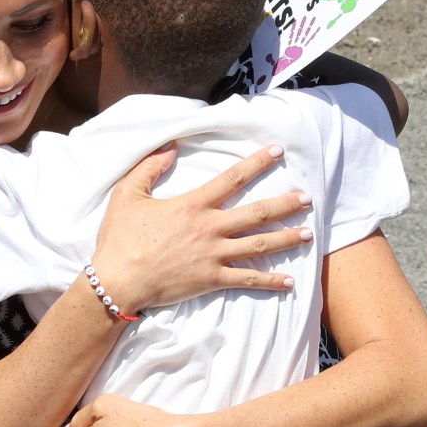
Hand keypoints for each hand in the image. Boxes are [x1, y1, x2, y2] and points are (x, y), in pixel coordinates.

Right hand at [91, 143, 312, 310]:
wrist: (118, 280)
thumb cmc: (120, 238)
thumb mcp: (127, 194)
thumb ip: (150, 167)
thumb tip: (170, 145)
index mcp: (193, 205)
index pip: (233, 178)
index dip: (257, 163)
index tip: (277, 152)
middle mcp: (209, 228)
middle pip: (257, 213)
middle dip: (285, 204)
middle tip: (307, 198)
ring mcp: (213, 256)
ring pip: (258, 245)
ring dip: (286, 238)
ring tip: (308, 234)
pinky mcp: (211, 280)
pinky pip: (247, 280)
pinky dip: (271, 281)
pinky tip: (290, 281)